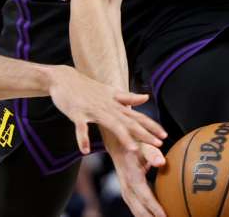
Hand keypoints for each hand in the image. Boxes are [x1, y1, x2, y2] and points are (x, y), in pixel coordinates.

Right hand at [46, 66, 166, 153]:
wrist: (63, 78)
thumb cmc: (87, 88)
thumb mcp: (110, 92)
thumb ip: (128, 97)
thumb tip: (146, 98)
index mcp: (115, 104)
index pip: (137, 116)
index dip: (151, 126)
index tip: (164, 136)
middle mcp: (108, 107)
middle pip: (129, 122)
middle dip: (144, 134)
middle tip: (158, 144)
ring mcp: (93, 110)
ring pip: (110, 124)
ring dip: (122, 136)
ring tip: (132, 148)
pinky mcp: (77, 113)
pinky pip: (81, 128)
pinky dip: (83, 138)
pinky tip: (85, 150)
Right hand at [105, 135, 166, 216]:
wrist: (117, 142)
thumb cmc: (134, 142)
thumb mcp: (143, 144)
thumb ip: (152, 153)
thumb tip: (162, 162)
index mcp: (131, 176)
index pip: (144, 196)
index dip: (154, 207)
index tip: (164, 215)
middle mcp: (126, 185)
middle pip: (138, 208)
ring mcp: (125, 189)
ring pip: (135, 209)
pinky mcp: (126, 191)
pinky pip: (134, 206)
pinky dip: (142, 213)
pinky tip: (152, 216)